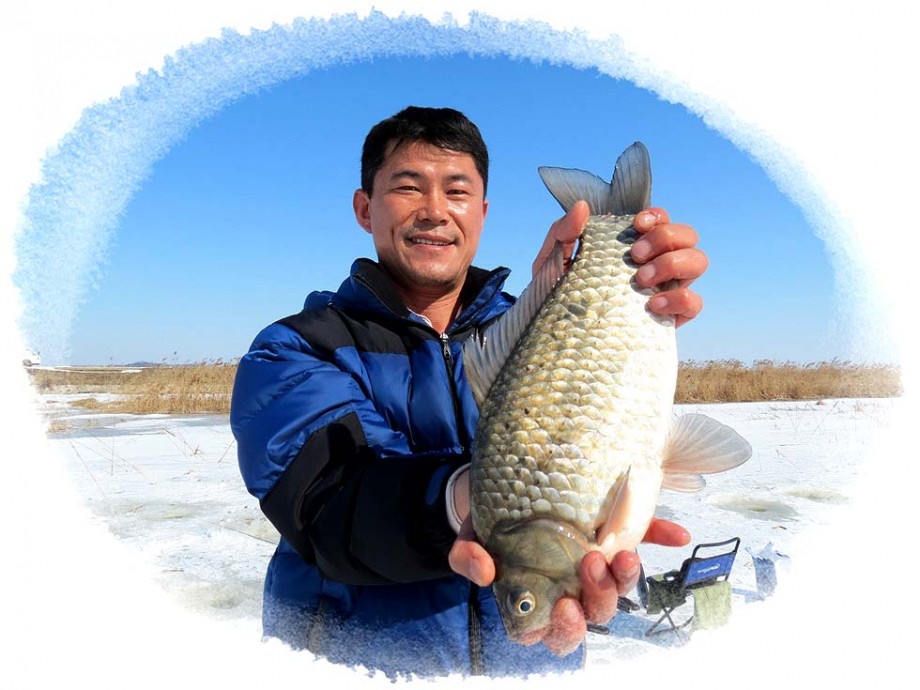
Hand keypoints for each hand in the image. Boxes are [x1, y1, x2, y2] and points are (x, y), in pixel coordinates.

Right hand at [448, 516, 690, 655]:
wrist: (506, 485)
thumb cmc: (489, 524)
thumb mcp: (470, 538)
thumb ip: (466, 557)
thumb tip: (484, 573)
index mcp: (537, 602)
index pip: (551, 633)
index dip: (563, 630)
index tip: (565, 606)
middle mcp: (571, 588)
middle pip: (593, 615)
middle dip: (599, 599)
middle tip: (591, 566)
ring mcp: (596, 564)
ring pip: (619, 587)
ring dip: (626, 578)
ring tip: (624, 554)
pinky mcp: (614, 532)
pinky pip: (642, 537)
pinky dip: (662, 536)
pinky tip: (677, 533)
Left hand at [531, 203, 707, 327]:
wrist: (556, 339)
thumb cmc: (554, 296)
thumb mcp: (550, 262)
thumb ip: (563, 232)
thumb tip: (582, 207)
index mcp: (632, 245)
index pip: (661, 219)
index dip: (657, 216)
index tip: (636, 224)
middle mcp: (656, 263)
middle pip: (687, 235)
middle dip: (665, 238)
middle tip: (636, 256)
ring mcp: (667, 289)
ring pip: (698, 261)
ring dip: (674, 263)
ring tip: (641, 280)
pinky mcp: (671, 318)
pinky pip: (695, 302)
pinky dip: (681, 298)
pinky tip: (652, 305)